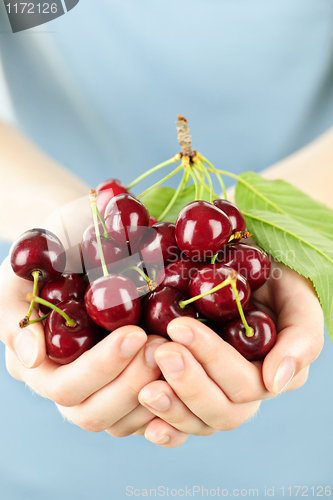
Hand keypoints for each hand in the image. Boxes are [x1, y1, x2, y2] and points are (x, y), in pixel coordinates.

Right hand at [0, 256, 166, 435]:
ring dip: (154, 393)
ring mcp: (102, 392)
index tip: (134, 333)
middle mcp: (71, 386)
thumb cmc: (53, 258)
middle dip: (130, 383)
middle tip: (160, 347)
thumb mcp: (21, 278)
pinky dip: (170, 404)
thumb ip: (19, 317)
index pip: (64, 386)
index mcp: (41, 366)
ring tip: (173, 351)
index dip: (100, 367)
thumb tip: (34, 357)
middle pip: (94, 414)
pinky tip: (186, 375)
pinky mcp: (131, 391)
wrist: (88, 247)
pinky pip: (150, 418)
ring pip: (124, 422)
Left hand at [137, 261, 323, 447]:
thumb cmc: (272, 280)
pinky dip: (167, 431)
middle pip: (223, 409)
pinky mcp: (191, 396)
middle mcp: (245, 391)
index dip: (212, 358)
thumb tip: (277, 381)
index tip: (179, 327)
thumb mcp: (296, 298)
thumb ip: (301, 338)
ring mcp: (217, 394)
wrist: (239, 270)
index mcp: (273, 372)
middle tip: (162, 351)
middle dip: (190, 383)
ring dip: (174, 408)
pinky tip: (149, 426)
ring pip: (201, 422)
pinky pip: (182, 426)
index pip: (246, 383)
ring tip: (146, 390)